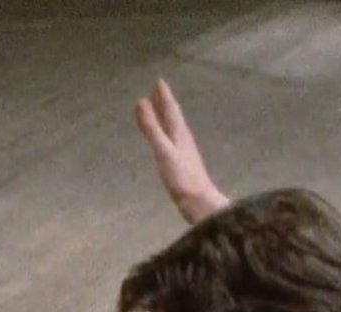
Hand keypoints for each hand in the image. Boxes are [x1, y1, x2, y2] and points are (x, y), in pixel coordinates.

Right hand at [135, 79, 229, 224]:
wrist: (199, 202)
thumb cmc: (181, 177)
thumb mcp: (163, 150)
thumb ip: (152, 127)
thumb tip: (141, 101)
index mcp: (179, 133)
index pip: (170, 109)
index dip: (164, 95)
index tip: (158, 80)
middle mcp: (183, 139)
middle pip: (173, 116)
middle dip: (164, 103)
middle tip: (157, 90)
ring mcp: (184, 151)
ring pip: (173, 127)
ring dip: (165, 116)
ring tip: (159, 109)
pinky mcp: (182, 164)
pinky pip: (171, 140)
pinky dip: (165, 133)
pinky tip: (166, 140)